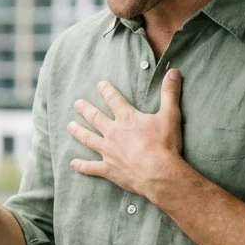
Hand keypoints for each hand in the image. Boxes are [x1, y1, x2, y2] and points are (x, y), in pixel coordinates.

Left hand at [67, 69, 185, 197]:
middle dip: (85, 109)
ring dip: (78, 132)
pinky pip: (91, 167)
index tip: (100, 85)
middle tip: (77, 104)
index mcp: (127, 119)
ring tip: (70, 126)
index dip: (107, 91)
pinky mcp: (109, 169)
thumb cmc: (165, 144)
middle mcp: (113, 133)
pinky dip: (81, 165)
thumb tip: (174, 72)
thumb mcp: (170, 115)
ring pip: (89, 139)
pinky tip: (73, 163)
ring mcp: (109, 151)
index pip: (114, 100)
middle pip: (95, 118)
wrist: (159, 173)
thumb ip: (170, 93)